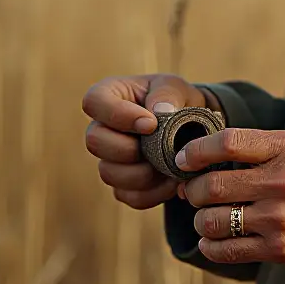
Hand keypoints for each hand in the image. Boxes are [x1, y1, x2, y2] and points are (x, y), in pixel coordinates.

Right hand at [82, 73, 218, 209]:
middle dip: (128, 148)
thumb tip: (159, 111)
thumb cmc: (176, 99)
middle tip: (159, 147)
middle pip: (94, 142)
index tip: (150, 124)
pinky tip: (172, 181)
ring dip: (142, 173)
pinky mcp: (122, 184)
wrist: (191, 126)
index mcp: (110, 95)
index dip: (118, 115)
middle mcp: (102, 128)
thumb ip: (167, 94)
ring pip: (108, 173)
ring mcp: (109, 158)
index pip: (93, 101)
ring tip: (170, 164)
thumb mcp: (175, 87)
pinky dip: (153, 192)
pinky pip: (128, 196)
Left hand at [176, 129, 284, 271]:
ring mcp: (277, 218)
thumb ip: (261, 148)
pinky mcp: (278, 249)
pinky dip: (210, 245)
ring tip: (205, 216)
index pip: (228, 142)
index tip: (184, 159)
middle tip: (190, 191)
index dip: (196, 151)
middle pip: (211, 185)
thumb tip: (208, 156)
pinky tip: (212, 239)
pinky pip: (226, 250)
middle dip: (191, 190)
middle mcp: (280, 181)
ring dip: (200, 219)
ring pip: (212, 220)